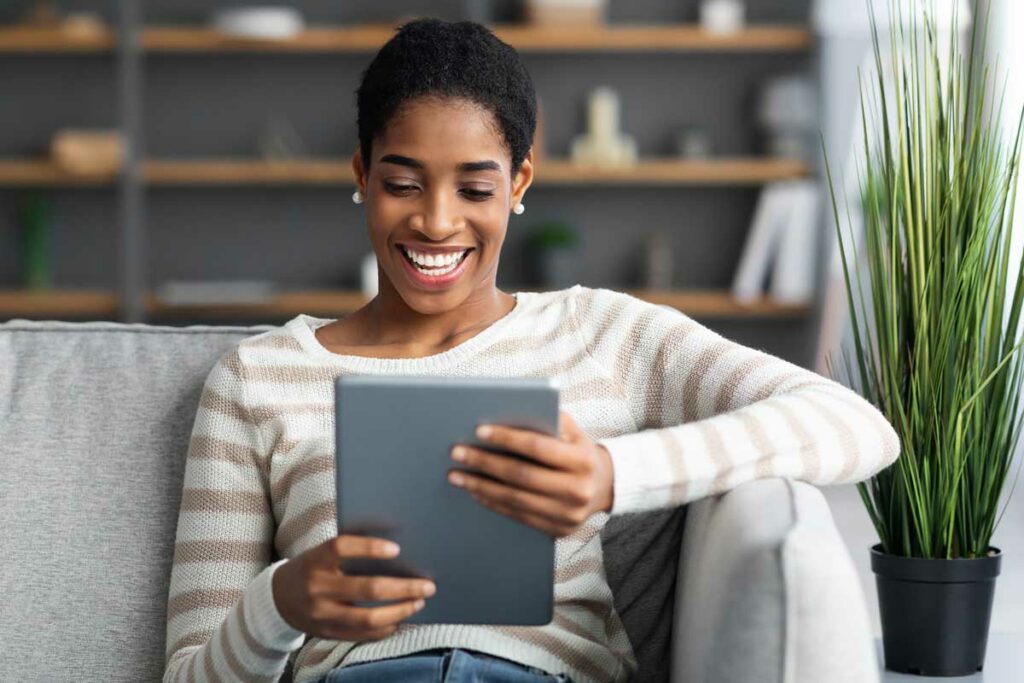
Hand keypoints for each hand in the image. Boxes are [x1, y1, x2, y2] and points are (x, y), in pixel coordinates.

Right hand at [272, 535, 436, 641]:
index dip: (369, 547)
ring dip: (399, 611)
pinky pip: (362, 635)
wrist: (278, 598)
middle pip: (366, 589)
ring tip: (418, 602)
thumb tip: (396, 545)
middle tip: (427, 585)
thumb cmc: (312, 567)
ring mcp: (322, 614)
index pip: (342, 547)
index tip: (397, 549)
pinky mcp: (327, 633)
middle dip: (403, 588)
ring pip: (367, 618)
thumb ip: (350, 548)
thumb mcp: (322, 552)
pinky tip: (400, 618)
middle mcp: (317, 587)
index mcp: (316, 559)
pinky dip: (385, 628)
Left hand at [448, 410, 614, 536]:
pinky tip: (475, 491)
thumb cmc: (578, 450)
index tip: (479, 431)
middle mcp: (578, 490)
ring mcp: (568, 514)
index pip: (538, 447)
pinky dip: (493, 502)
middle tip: (457, 453)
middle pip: (521, 475)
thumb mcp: (571, 430)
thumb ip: (546, 420)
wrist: (603, 486)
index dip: (507, 438)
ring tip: (457, 475)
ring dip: (481, 487)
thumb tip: (503, 415)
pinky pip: (518, 516)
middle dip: (485, 463)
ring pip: (515, 499)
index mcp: (583, 460)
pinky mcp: (557, 530)